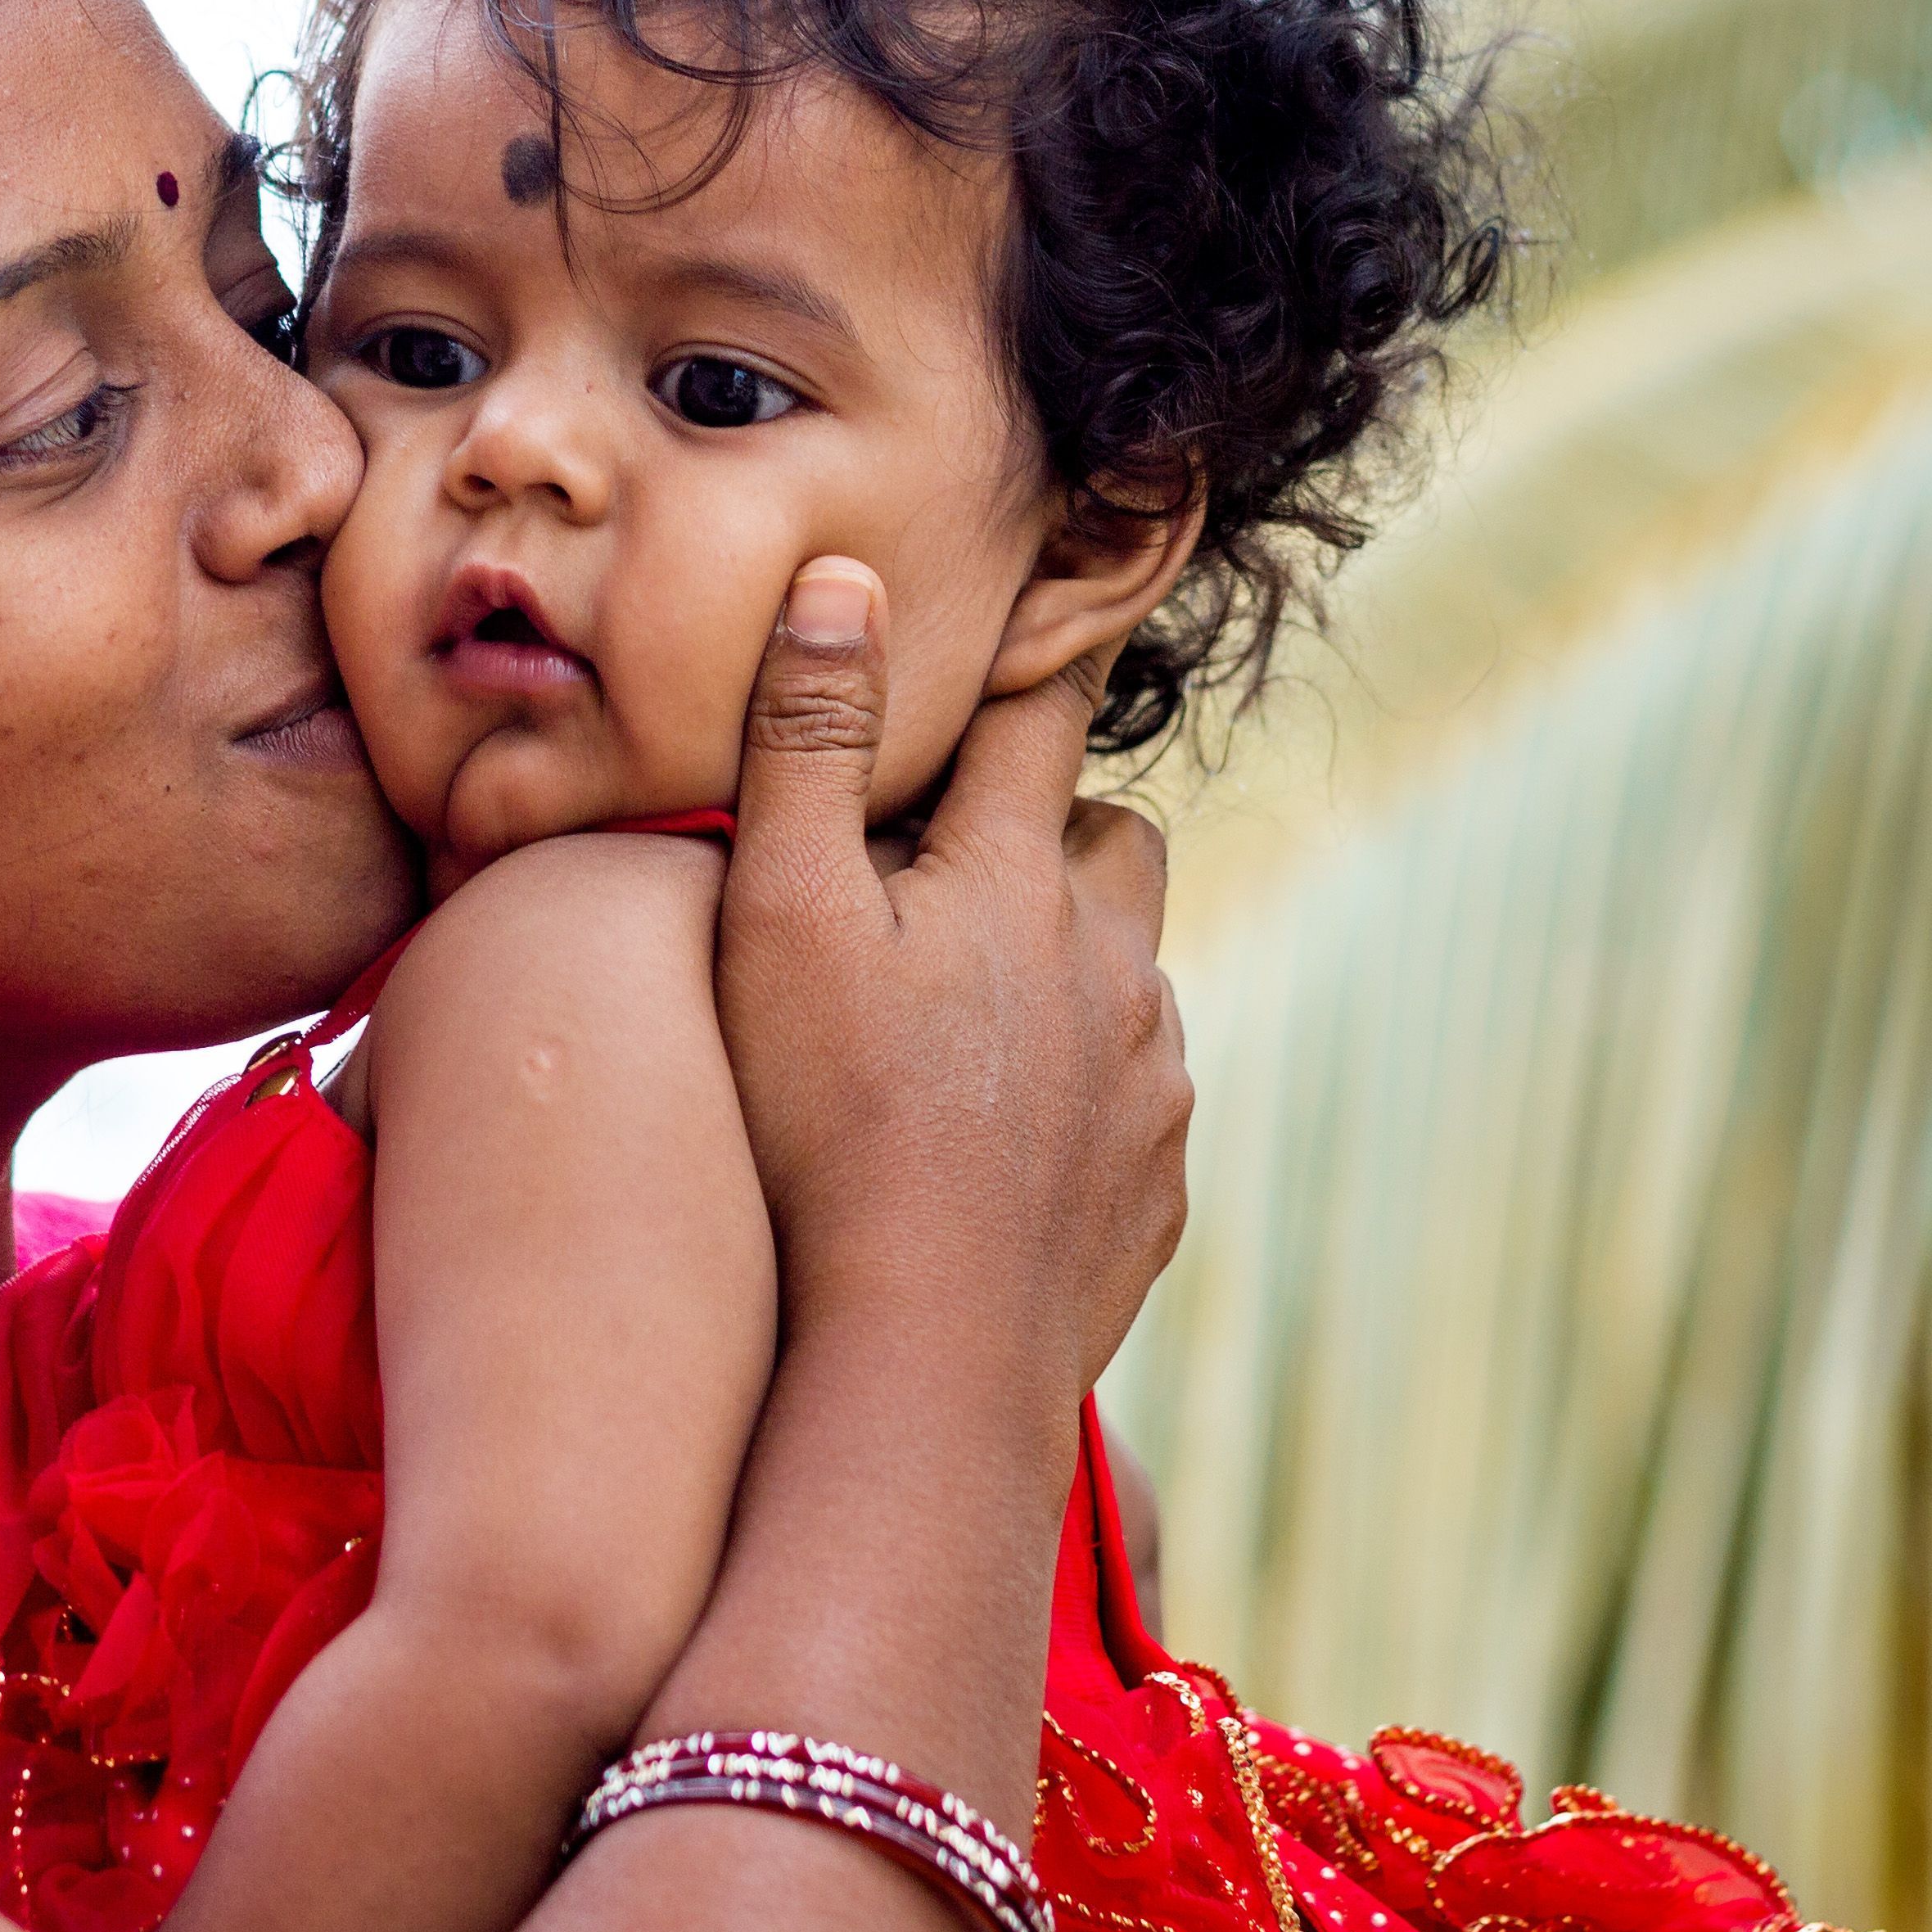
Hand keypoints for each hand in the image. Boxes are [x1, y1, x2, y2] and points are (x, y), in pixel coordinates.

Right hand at [714, 558, 1187, 1397]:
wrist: (924, 1351)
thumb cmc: (824, 1123)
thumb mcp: (779, 914)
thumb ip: (808, 742)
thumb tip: (846, 580)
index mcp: (1020, 881)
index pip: (1043, 719)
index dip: (1036, 656)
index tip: (1043, 607)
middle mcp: (1113, 966)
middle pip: (1112, 841)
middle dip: (1045, 829)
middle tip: (949, 864)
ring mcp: (1147, 1080)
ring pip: (1126, 973)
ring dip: (1061, 966)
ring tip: (957, 1015)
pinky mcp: (1152, 1182)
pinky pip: (1131, 1097)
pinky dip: (1075, 1089)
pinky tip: (990, 1136)